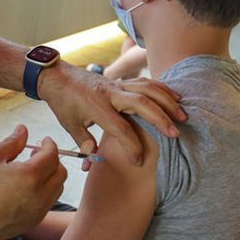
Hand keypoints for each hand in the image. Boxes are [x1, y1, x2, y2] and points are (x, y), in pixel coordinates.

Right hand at [0, 125, 65, 239]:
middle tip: (36, 154)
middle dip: (53, 160)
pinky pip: (49, 201)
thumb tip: (23, 129)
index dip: (50, 144)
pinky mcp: (35, 220)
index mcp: (29, 176)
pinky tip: (26, 186)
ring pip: (58, 188)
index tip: (43, 140)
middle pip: (61, 172)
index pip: (52, 155)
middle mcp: (40, 195)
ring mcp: (39, 210)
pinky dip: (45, 190)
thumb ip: (11, 143)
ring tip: (31, 170)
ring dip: (51, 176)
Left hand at [38, 64, 185, 166]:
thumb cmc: (63, 102)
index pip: (121, 129)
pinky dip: (162, 89)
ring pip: (147, 89)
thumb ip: (84, 142)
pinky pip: (145, 82)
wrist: (57, 76)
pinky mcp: (121, 81)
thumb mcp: (69, 124)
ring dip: (167, 101)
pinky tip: (175, 97)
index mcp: (96, 107)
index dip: (132, 147)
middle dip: (160, 119)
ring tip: (182, 115)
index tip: (138, 161)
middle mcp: (110, 93)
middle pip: (141, 104)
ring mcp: (117, 85)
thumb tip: (91, 163)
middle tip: (175, 134)